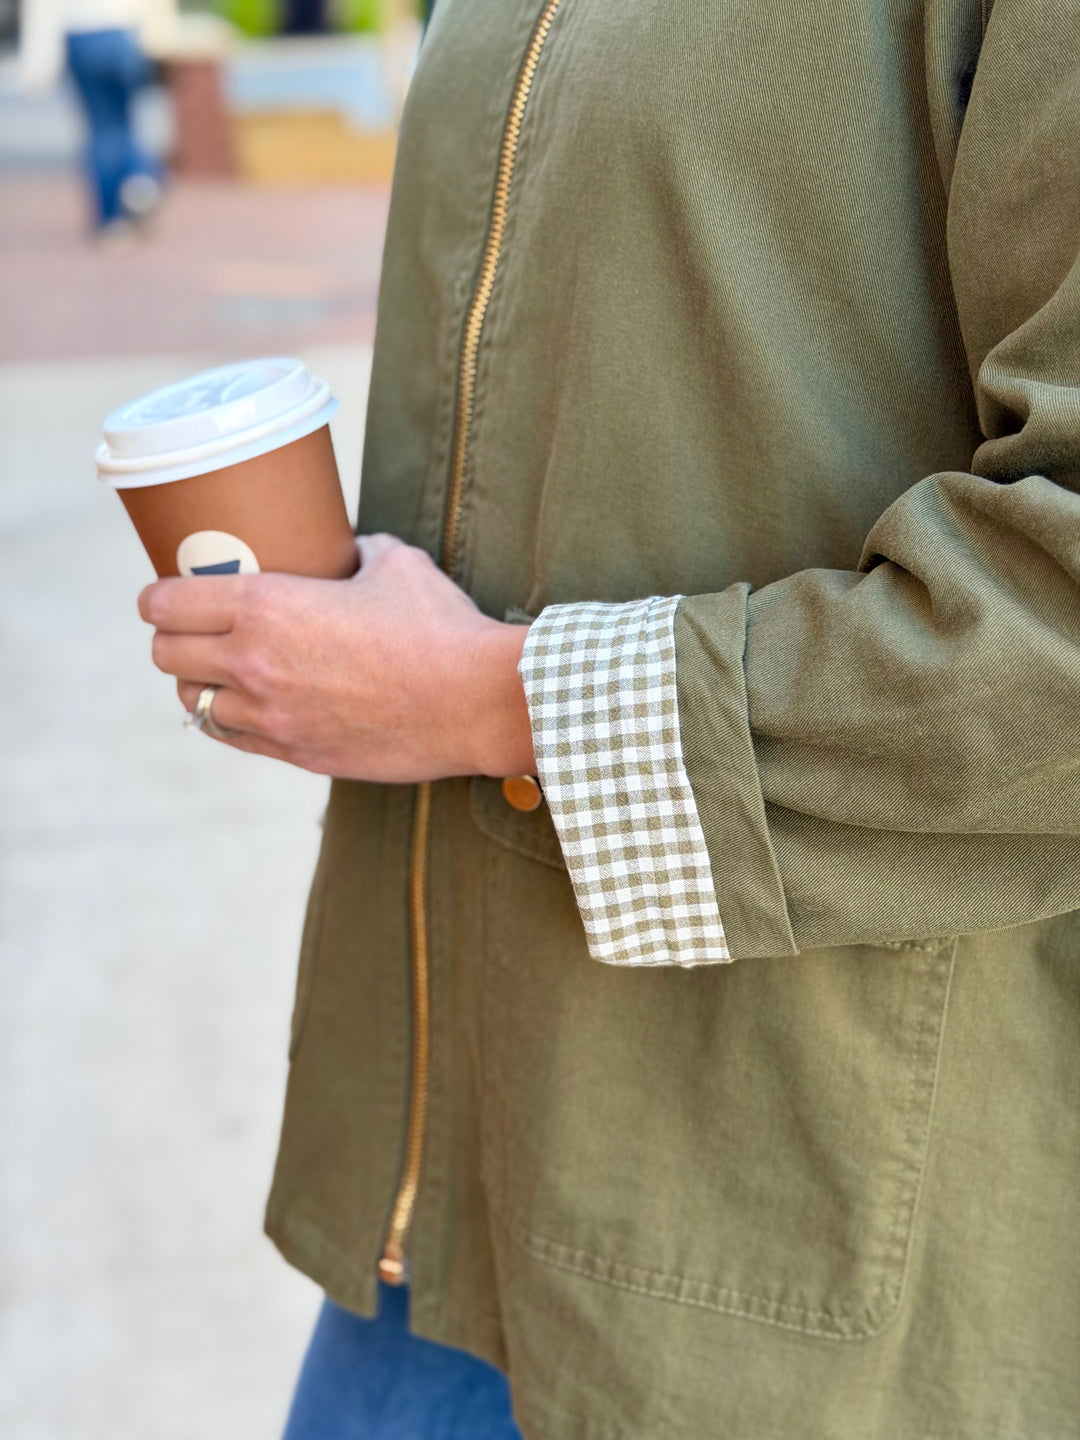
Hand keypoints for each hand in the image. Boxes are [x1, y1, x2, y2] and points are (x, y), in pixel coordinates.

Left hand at [138, 534, 536, 781]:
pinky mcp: (297, 753)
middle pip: (166, 656)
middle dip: (171, 639)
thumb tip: (352, 547)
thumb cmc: (440, 627)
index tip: (166, 594)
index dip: (157, 597)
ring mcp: (273, 717)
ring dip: (200, 684)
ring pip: (194, 703)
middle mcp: (255, 664)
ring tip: (220, 672)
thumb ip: (359, 551)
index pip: (166, 604)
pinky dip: (233, 720)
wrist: (477, 702)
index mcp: (267, 606)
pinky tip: (251, 706)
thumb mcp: (396, 564)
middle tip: (192, 630)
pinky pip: (236, 738)